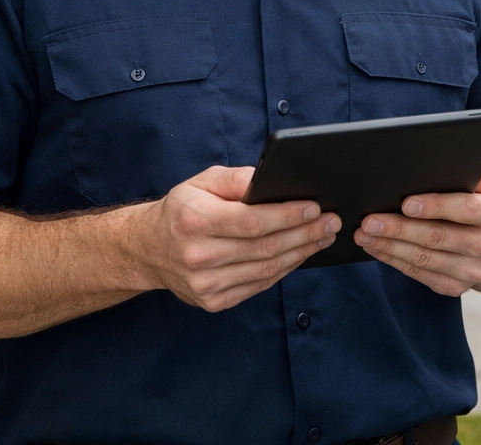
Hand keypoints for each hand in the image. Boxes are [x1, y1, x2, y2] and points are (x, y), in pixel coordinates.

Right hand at [131, 166, 338, 311]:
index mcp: (194, 220)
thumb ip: (237, 179)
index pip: (251, 221)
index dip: (287, 215)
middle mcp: (199, 255)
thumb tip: (272, 180)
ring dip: (301, 253)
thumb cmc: (182, 210)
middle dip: (305, 233)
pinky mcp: (214, 301)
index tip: (314, 207)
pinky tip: (300, 254)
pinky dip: (285, 269)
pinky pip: (260, 285)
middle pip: (265, 247)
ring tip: (323, 236)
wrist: (149, 250)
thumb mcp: (202, 182)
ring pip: (267, 269)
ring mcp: (205, 284)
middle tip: (331, 222)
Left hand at [355, 162, 480, 295]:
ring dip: (390, 246)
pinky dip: (394, 260)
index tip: (406, 204)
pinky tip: (377, 248)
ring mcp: (473, 271)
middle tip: (370, 221)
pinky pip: (420, 274)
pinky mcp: (456, 287)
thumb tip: (469, 164)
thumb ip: (479, 170)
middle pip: (438, 237)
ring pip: (424, 259)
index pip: (465, 209)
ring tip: (365, 234)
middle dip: (400, 229)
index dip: (436, 206)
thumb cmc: (479, 200)